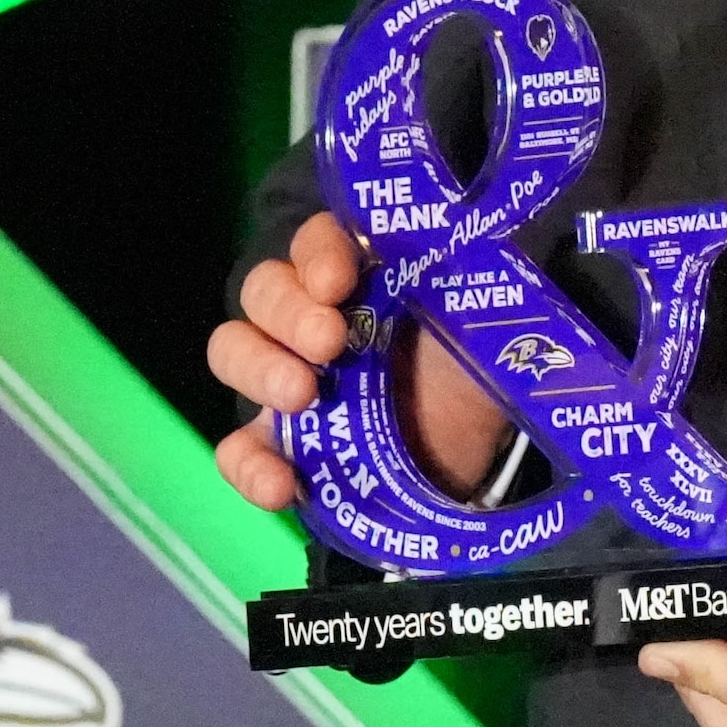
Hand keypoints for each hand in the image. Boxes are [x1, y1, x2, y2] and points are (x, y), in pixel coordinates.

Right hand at [204, 211, 509, 511]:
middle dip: (289, 313)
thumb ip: (474, 281)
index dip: (318, 254)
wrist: (482, 454)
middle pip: (264, 292)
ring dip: (258, 369)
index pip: (317, 242)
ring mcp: (289, 379)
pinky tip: (281, 484)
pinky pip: (240, 450)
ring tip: (301, 396)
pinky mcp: (284, 444)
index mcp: (359, 273)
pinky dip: (249, 464)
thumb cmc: (478, 364)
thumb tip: (493, 244)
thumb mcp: (483, 316)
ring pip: (233, 352)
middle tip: (329, 343)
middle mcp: (311, 316)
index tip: (340, 281)